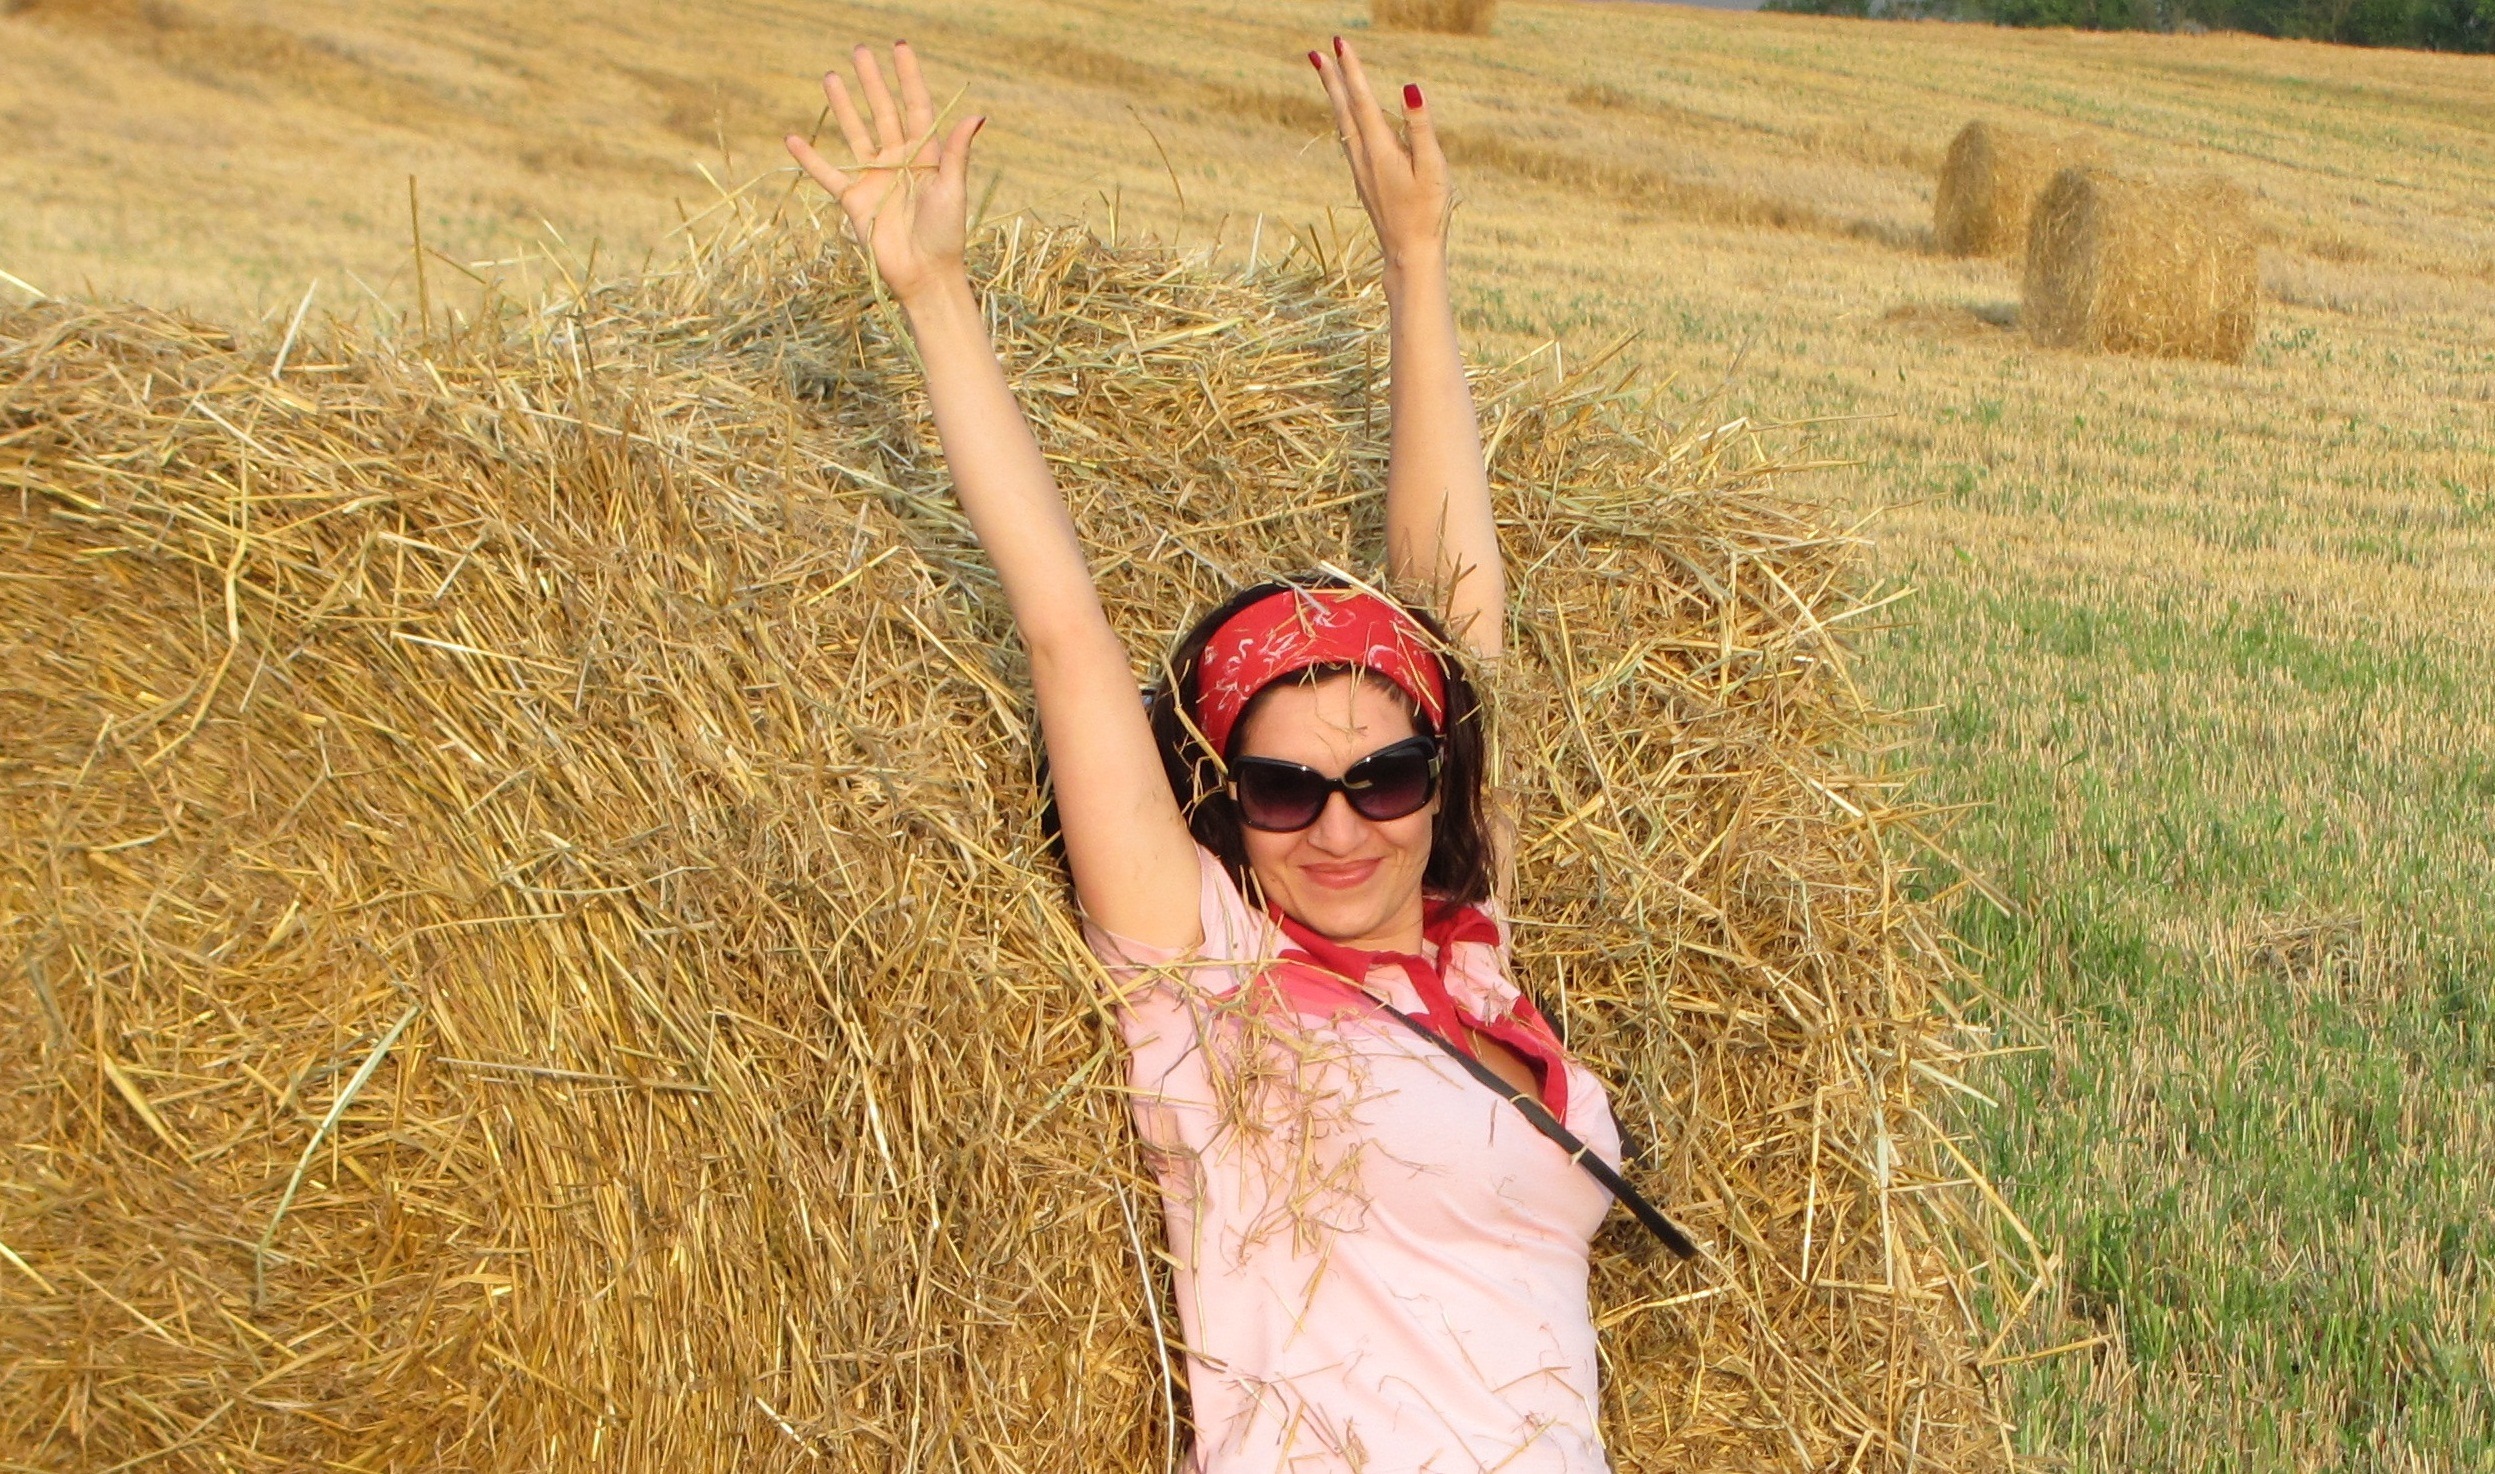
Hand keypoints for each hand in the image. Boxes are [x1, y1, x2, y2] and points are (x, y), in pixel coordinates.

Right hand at [785, 42, 982, 303]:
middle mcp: (899, 161)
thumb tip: (976, 114)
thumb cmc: (946, 235)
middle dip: (872, 81)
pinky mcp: (855, 200)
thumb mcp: (952, 189)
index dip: (908, 77)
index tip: (899, 48)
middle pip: (883, 111)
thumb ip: (958, 151)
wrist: (925, 275)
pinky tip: (793, 139)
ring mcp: (875, 178)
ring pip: (856, 133)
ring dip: (843, 106)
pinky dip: (811, 159)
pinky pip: (828, 175)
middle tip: (859, 51)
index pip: (916, 106)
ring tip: (831, 77)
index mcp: (927, 155)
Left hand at [1310, 37, 1447, 277]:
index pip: (1362, 100)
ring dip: (1335, 97)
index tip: (1338, 44)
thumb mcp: (1432, 167)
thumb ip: (1420, 127)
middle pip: (1344, 110)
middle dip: (1332, 79)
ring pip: (1343, 124)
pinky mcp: (1364, 180)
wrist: (1408, 253)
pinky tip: (1346, 117)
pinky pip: (1349, 139)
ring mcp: (1361, 170)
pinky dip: (1344, 118)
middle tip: (1315, 53)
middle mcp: (1363, 157)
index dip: (1351, 70)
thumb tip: (1410, 88)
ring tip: (1326, 76)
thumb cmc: (1427, 213)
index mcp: (1380, 150)